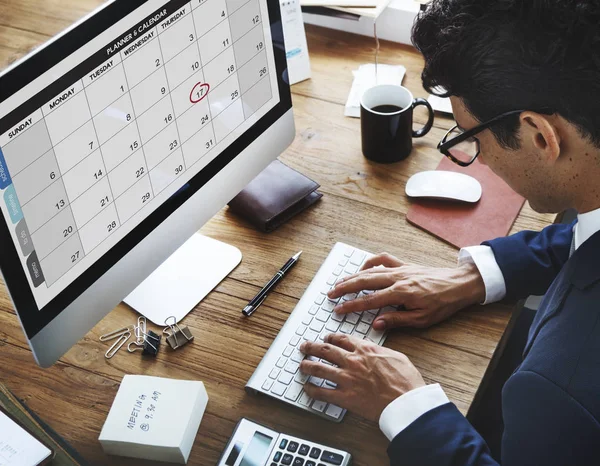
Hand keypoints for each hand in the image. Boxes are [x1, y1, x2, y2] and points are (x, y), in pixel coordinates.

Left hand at [299, 334, 424, 421]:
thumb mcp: (396, 356)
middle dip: (312, 347)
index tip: (326, 339)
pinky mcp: (345, 397)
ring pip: (319, 369)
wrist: (407, 402)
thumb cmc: (406, 381)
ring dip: (308, 366)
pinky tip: (307, 388)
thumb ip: (380, 351)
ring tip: (302, 365)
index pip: (341, 339)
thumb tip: (373, 349)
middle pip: (325, 350)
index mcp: (365, 350)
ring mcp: (347, 379)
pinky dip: (312, 390)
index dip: (330, 338)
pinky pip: (322, 393)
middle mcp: (353, 361)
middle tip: (305, 347)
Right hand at [329, 253, 485, 329]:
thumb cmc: (443, 303)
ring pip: (370, 270)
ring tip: (339, 283)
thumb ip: (397, 320)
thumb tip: (376, 323)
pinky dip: (370, 262)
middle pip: (364, 281)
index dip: (351, 306)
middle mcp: (398, 278)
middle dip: (345, 288)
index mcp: (401, 293)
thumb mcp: (422, 319)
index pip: (369, 300)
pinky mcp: (405, 264)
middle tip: (330, 294)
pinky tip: (362, 268)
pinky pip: (383, 259)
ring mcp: (400, 269)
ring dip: (352, 276)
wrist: (460, 284)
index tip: (338, 309)